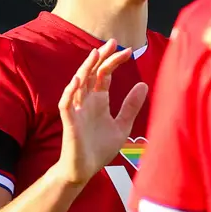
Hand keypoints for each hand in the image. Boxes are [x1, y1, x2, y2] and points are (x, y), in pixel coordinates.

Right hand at [55, 39, 148, 185]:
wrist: (85, 169)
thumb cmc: (100, 148)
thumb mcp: (122, 126)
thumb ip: (131, 106)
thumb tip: (144, 84)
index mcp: (100, 100)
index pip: (105, 74)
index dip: (115, 62)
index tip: (129, 50)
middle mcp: (87, 101)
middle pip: (92, 73)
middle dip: (101, 58)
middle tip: (112, 42)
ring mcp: (77, 110)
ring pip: (78, 83)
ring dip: (85, 68)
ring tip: (95, 54)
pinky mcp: (69, 121)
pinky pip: (67, 103)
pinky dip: (71, 91)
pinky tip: (78, 80)